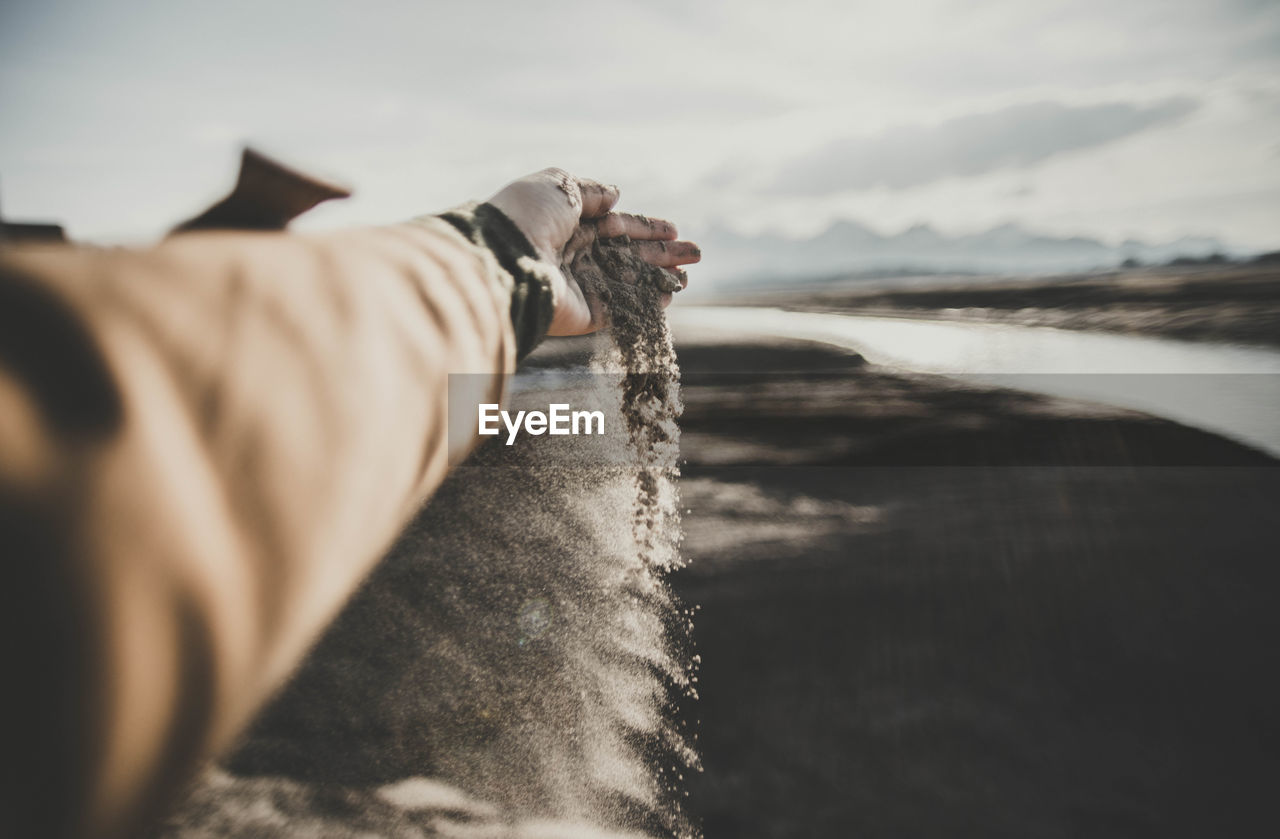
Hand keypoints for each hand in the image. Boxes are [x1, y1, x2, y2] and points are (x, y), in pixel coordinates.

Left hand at [487, 168, 700, 335]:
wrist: (504, 260)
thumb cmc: (527, 216)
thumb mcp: (558, 185)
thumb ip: (589, 191)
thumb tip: (616, 196)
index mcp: (566, 224)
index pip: (614, 225)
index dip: (645, 227)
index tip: (674, 229)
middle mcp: (574, 255)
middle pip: (627, 254)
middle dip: (662, 252)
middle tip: (696, 253)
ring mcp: (579, 286)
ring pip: (628, 282)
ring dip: (660, 278)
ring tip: (687, 274)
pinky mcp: (583, 314)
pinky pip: (620, 310)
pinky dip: (645, 305)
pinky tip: (668, 296)